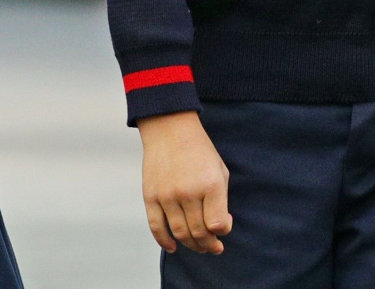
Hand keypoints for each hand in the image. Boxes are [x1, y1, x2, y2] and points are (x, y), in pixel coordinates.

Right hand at [136, 111, 231, 254]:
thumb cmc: (198, 149)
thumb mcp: (218, 169)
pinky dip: (164, 242)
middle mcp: (188, 192)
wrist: (169, 128)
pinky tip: (172, 247)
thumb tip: (218, 229)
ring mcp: (167, 195)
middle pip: (199, 233)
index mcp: (210, 184)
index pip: (217, 224)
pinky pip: (156, 227)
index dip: (223, 230)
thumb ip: (221, 200)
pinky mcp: (150, 196)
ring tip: (198, 246)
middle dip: (209, 244)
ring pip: (180, 234)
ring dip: (191, 245)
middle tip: (213, 246)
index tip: (223, 226)